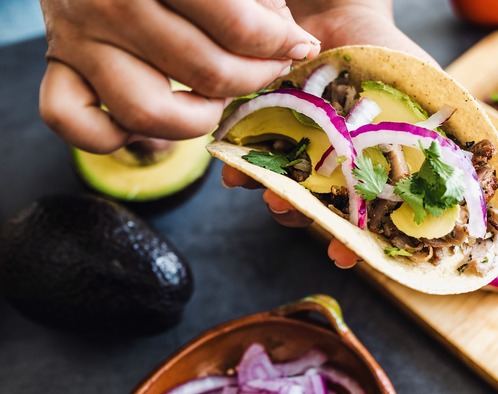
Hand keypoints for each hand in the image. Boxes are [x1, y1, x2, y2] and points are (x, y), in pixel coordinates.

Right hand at [38, 0, 319, 153]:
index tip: (299, 45)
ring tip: (216, 98)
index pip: (237, 27)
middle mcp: (110, 4)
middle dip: (255, 78)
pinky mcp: (58, 67)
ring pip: (148, 113)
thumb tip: (293, 41)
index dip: (281, 43)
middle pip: (205, 73)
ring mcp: (78, 40)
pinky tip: (153, 116)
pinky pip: (75, 124)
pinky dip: (112, 136)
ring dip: (197, 119)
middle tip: (271, 68)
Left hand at [223, 0, 436, 269]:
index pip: (365, 220)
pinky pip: (251, 156)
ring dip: (273, 196)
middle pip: (319, 211)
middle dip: (306, 220)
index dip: (355, 243)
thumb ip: (452, 134)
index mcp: (372, 172)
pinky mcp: (268, 129)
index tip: (343, 256)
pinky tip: (236, 170)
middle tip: (296, 217)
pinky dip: (241, 166)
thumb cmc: (391, 58)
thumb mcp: (431, 95)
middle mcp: (334, 170)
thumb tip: (484, 169)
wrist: (344, 14)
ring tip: (268, 192)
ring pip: (284, 189)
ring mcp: (300, 152)